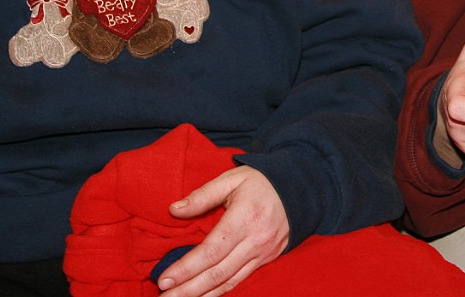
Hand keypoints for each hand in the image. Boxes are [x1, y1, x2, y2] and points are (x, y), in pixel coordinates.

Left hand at [157, 165, 287, 295]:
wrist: (300, 187)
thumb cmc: (261, 181)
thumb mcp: (232, 179)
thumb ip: (203, 195)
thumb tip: (174, 210)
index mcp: (244, 218)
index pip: (211, 251)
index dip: (186, 268)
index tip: (164, 279)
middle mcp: (256, 240)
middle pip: (217, 272)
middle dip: (188, 289)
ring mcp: (264, 252)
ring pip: (229, 281)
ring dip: (202, 295)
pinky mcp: (268, 259)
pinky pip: (240, 279)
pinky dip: (220, 291)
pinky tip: (203, 296)